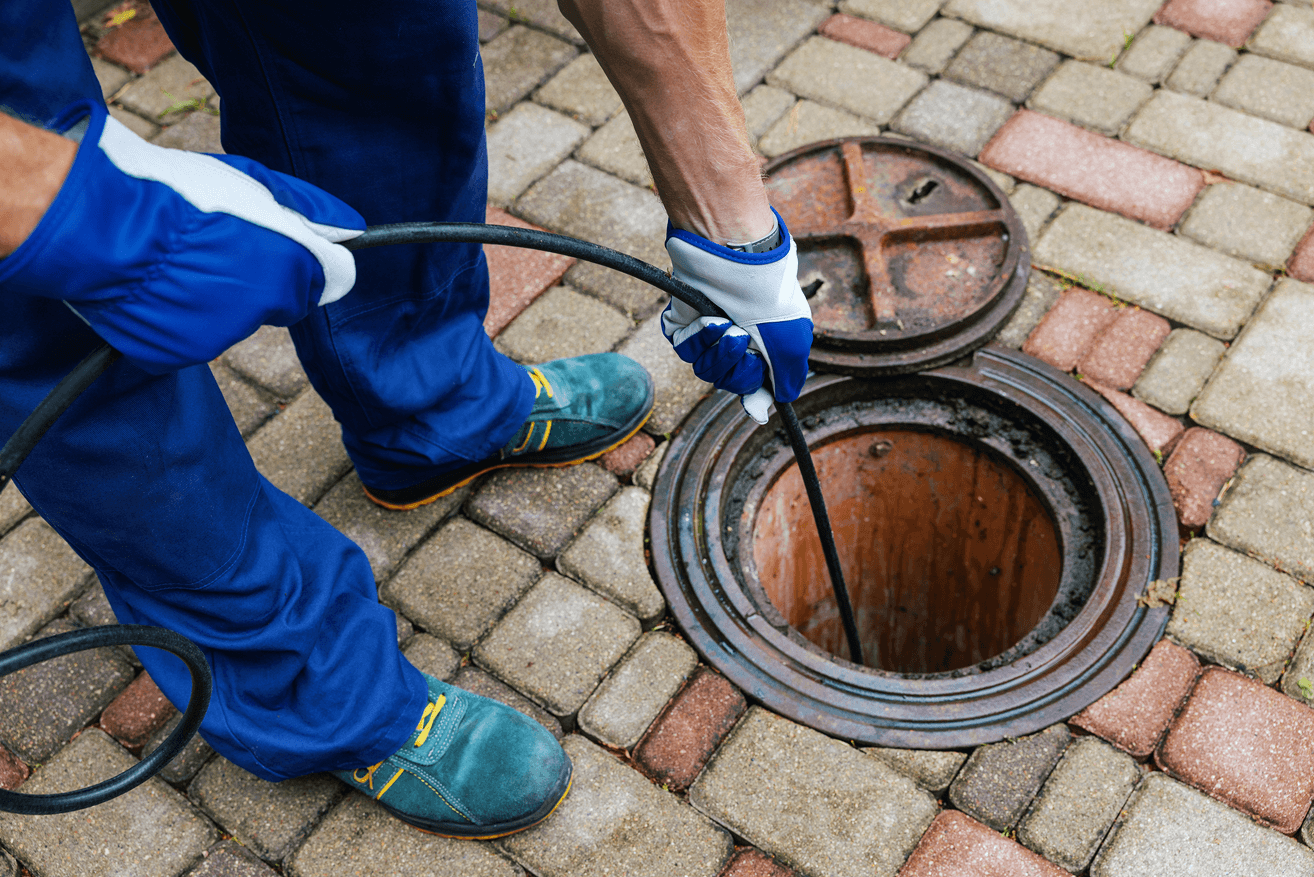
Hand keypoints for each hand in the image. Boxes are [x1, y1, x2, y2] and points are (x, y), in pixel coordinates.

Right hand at [0, 99, 363, 373]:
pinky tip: (157, 286)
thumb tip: (352, 229)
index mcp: (290, 265)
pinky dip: (180, 318)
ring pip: (235, 320)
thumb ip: (309, 209)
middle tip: (216, 246)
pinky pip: (191, 336)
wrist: (99, 221)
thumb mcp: (253, 183)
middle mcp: (264, 308)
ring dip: (216, 298)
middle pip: (281, 301)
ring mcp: (220, 336)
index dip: (304, 258)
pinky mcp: (178, 353)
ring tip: (177, 261)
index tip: (280, 245)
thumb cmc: (176, 192)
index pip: (330, 278)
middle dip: (260, 280)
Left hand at [661, 209, 812, 422]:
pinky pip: (686, 350)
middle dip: (737, 368)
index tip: (753, 403)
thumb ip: (788, 377)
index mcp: (765, 345)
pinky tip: (710, 319)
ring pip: (706, 370)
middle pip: (729, 382)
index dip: (753, 395)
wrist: (736, 258)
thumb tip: (779, 401)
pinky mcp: (685, 323)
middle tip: (744, 341)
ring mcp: (710, 333)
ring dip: (719, 352)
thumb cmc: (768, 296)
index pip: (754, 384)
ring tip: (727, 325)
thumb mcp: (792, 341)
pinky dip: (700, 338)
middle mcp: (737, 340)